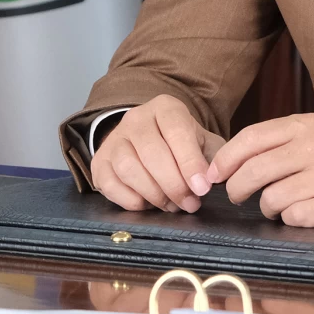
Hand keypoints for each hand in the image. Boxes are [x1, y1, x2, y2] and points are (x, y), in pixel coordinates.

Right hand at [92, 94, 225, 213]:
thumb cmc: (182, 145)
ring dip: (153, 194)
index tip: (202, 188)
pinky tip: (149, 204)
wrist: (151, 139)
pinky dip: (131, 200)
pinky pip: (110, 184)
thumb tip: (213, 179)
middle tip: (190, 204)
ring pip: (128, 168)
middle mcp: (136, 119)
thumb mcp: (204, 142)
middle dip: (174, 185)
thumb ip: (213, 158)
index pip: (176, 131)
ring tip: (172, 205)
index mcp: (165, 108)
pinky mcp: (100, 162)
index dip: (190, 163)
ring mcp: (114, 139)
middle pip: (151, 153)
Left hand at [205, 114, 313, 226]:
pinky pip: (294, 217)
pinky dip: (291, 219)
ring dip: (266, 208)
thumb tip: (237, 160)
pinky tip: (301, 213)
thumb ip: (284, 140)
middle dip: (237, 188)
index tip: (214, 173)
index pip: (251, 139)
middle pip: (253, 171)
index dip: (225, 159)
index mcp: (306, 126)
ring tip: (277, 206)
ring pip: (271, 198)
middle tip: (238, 196)